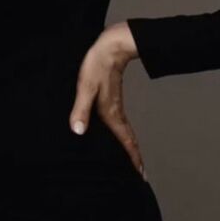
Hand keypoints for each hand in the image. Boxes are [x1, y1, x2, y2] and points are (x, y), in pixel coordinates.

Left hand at [68, 22, 146, 179]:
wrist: (112, 45)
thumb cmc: (97, 65)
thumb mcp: (86, 87)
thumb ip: (81, 109)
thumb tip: (78, 131)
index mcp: (111, 114)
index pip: (125, 141)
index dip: (132, 158)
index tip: (141, 175)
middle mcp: (116, 113)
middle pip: (129, 140)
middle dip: (135, 158)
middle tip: (141, 175)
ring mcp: (116, 106)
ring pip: (126, 132)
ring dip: (130, 147)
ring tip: (133, 160)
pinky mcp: (113, 100)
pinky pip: (121, 124)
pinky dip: (124, 134)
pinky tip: (118, 136)